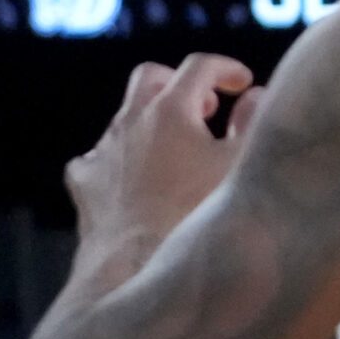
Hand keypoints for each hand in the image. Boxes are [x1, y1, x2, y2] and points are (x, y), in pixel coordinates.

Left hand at [65, 55, 259, 267]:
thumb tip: (255, 96)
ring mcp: (100, 152)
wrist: (137, 272)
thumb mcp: (240, 167)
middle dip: (180, 85)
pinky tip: (141, 180)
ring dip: (153, 125)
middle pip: (150, 78)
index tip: (242, 83)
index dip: (226, 69)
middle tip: (207, 109)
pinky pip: (100, 157)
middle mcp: (127, 123)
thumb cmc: (200, 220)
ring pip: (123, 119)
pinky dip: (124, 159)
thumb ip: (253, 123)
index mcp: (168, 110)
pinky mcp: (84, 183)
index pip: (198, 66)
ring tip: (183, 151)